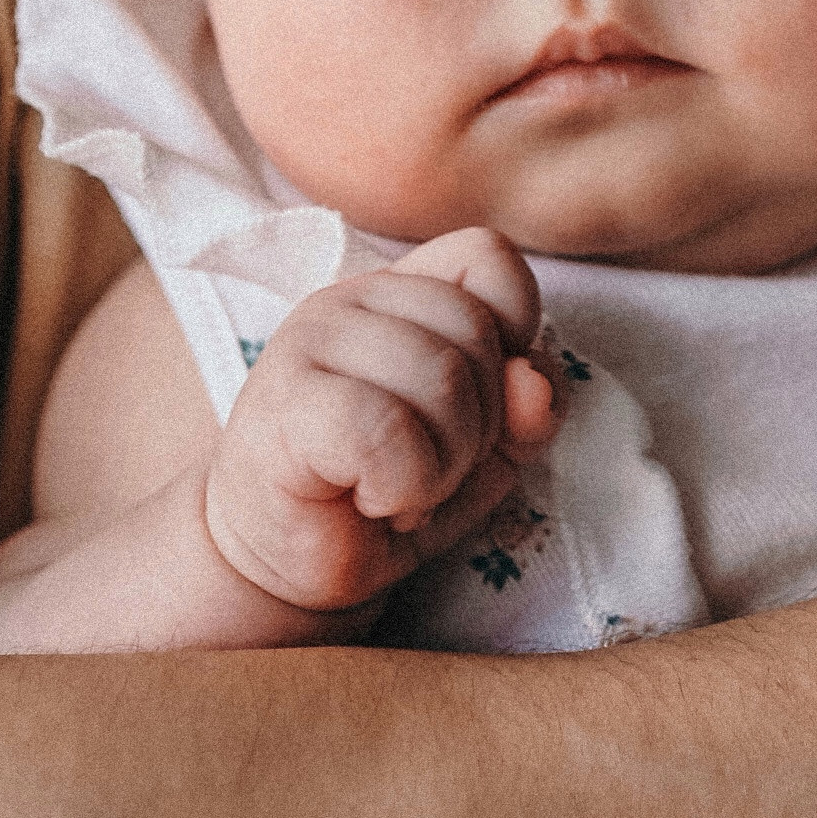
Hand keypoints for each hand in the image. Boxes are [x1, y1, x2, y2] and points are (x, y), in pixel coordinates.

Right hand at [204, 231, 561, 620]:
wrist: (281, 562)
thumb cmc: (383, 493)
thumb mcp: (483, 452)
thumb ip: (527, 410)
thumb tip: (535, 384)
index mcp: (399, 291)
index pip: (485, 255)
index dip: (514, 328)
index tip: (484, 400)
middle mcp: (350, 300)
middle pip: (474, 331)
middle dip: (481, 424)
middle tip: (431, 466)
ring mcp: (309, 341)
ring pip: (441, 378)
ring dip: (444, 464)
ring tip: (401, 488)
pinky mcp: (286, 402)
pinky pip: (388, 431)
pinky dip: (404, 487)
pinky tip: (373, 501)